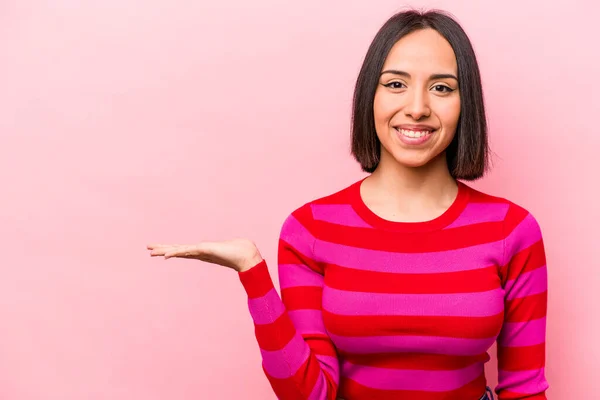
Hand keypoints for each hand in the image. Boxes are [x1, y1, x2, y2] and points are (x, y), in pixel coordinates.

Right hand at [147, 238, 262, 271]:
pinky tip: (167, 255)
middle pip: (178, 250)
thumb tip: (233, 244)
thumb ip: (231, 246)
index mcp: (203, 250)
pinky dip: (176, 253)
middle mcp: (200, 252)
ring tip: (152, 252)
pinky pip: (186, 251)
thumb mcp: (230, 245)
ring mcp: (200, 252)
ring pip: (179, 251)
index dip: (172, 249)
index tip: (161, 250)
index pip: (184, 249)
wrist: (246, 255)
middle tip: (148, 249)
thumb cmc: (241, 250)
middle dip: (163, 249)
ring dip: (165, 251)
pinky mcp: (204, 251)